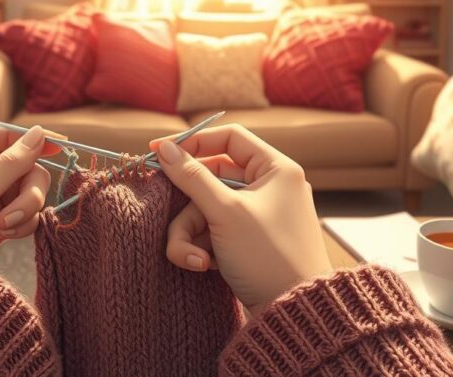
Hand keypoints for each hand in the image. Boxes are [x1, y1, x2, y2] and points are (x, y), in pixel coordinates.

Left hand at [0, 122, 59, 258]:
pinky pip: (20, 210)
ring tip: (9, 227)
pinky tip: (7, 236)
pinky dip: (20, 222)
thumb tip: (39, 133)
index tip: (49, 143)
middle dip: (24, 184)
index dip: (15, 137)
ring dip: (24, 205)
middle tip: (28, 202)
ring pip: (20, 187)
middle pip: (9, 162)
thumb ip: (8, 165)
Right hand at [150, 125, 332, 315]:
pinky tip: (202, 266)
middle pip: (210, 178)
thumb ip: (192, 177)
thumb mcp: (225, 213)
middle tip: (161, 209)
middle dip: (187, 205)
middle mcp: (269, 187)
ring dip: (190, 234)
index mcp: (276, 169)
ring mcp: (257, 216)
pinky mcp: (247, 242)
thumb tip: (164, 148)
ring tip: (192, 258)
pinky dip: (202, 247)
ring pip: (206, 209)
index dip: (193, 142)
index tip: (159, 150)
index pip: (229, 138)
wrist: (293, 313)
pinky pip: (214, 231)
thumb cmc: (268, 256)